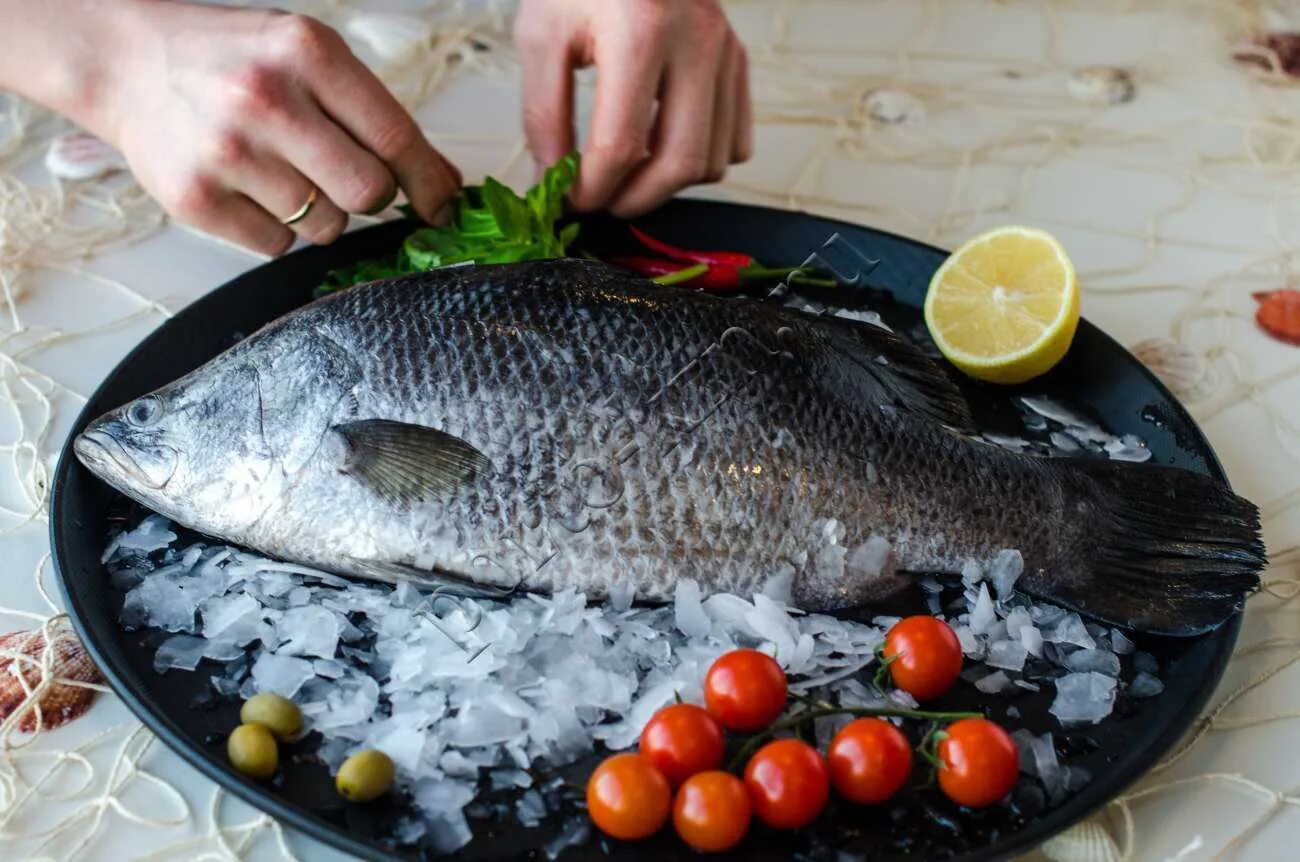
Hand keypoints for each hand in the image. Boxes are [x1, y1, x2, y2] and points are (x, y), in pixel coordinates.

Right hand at [89, 3, 459, 254]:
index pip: (397, 138)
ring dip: (318, 212)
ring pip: (326, 227)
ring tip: (280, 168)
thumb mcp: (307, 56)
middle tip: (343, 176)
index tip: (444, 206)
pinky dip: (274, 227)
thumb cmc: (233, 60)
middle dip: (371, 196)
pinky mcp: (196, 199)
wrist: (128, 60)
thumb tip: (444, 183)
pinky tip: (248, 186)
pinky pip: (277, 246)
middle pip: (369, 193)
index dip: (430, 183)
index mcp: (308, 53)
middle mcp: (268, 100)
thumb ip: (374, 114)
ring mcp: (228, 152)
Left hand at [514, 0, 751, 216]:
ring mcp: (725, 52)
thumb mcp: (542, 33)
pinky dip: (702, 160)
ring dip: (668, 184)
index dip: (592, 189)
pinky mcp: (739, 60)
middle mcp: (696, 42)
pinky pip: (735, 141)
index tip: (571, 200)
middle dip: (634, 199)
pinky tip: (664, 147)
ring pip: (713, 161)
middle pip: (679, 163)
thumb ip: (543, 112)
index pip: (622, 145)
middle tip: (602, 200)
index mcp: (641, 33)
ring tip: (629, 174)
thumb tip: (555, 179)